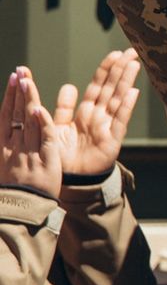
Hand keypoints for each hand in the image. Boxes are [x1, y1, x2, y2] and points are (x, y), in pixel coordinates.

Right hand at [1, 68, 61, 196]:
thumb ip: (7, 141)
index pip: (6, 115)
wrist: (19, 213)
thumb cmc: (12, 190)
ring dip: (28, 100)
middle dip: (18, 91)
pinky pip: (42, 139)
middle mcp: (12, 146)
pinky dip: (40, 124)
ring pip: (28, 122)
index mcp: (1, 146)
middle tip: (21, 71)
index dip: (10, 96)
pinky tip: (39, 109)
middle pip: (15, 114)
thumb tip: (7, 124)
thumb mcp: (3, 164)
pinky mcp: (43, 162)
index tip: (14, 78)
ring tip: (27, 80)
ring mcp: (27, 153)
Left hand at [48, 49, 140, 177]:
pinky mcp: (112, 141)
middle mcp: (99, 116)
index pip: (98, 86)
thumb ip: (64, 107)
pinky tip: (133, 92)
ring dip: (126, 81)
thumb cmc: (65, 155)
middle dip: (121, 69)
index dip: (106, 70)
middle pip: (111, 88)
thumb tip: (69, 86)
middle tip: (131, 51)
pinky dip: (126, 107)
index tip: (115, 54)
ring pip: (117, 99)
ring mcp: (107, 127)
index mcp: (86, 112)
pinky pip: (120, 121)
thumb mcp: (58, 127)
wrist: (70, 180)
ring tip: (134, 64)